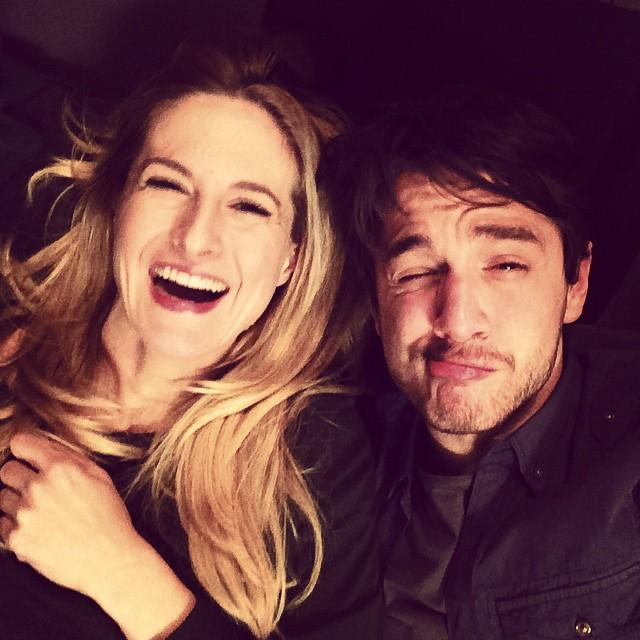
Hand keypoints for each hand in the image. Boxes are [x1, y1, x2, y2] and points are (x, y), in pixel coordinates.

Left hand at [0, 431, 194, 638]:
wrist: (109, 559)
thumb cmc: (109, 517)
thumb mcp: (100, 476)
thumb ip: (71, 457)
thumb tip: (47, 446)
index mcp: (61, 468)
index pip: (21, 443)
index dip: (24, 450)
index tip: (27, 458)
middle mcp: (39, 487)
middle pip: (6, 470)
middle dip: (19, 477)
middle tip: (36, 489)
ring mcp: (25, 514)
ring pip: (1, 497)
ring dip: (15, 503)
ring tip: (39, 513)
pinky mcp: (16, 539)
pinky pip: (1, 524)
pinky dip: (14, 527)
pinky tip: (36, 530)